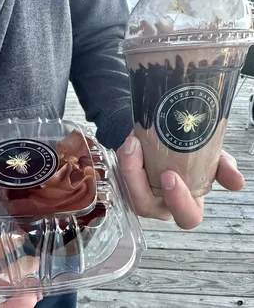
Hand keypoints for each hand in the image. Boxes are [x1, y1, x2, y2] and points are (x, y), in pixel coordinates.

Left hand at [117, 135, 244, 229]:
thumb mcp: (211, 158)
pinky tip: (130, 141)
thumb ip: (223, 168)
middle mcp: (161, 202)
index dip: (179, 202)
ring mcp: (141, 192)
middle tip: (140, 155)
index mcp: (186, 202)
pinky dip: (123, 158)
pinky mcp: (126, 180)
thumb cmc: (190, 155)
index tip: (171, 177)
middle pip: (147, 208)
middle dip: (141, 184)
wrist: (169, 140)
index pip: (186, 216)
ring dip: (128, 168)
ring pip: (128, 190)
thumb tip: (237, 182)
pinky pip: (120, 174)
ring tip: (133, 144)